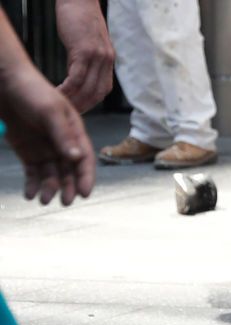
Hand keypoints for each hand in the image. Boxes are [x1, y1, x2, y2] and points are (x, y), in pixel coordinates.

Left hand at [1, 67, 95, 204]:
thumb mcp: (50, 111)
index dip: (86, 176)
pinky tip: (29, 194)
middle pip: (69, 170)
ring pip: (51, 175)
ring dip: (50, 188)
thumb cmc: (31, 91)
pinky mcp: (28, 152)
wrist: (5, 82)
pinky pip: (33, 173)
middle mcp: (62, 143)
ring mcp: (45, 148)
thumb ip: (63, 135)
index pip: (85, 158)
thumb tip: (77, 158)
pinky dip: (32, 184)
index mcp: (74, 132)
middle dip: (68, 187)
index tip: (84, 193)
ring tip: (43, 199)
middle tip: (64, 202)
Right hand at [55, 0, 113, 111]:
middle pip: (97, 94)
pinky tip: (59, 93)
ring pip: (88, 88)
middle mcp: (107, 62)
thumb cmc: (80, 21)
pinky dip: (69, 88)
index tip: (78, 111)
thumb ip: (85, 63)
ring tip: (61, 107)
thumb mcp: (87, 46)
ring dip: (74, 100)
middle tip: (68, 114)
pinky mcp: (85, 51)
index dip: (90, 104)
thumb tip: (77, 79)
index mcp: (109, 62)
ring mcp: (98, 57)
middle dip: (83, 107)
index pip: (103, 92)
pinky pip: (77, 77)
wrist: (79, 1)